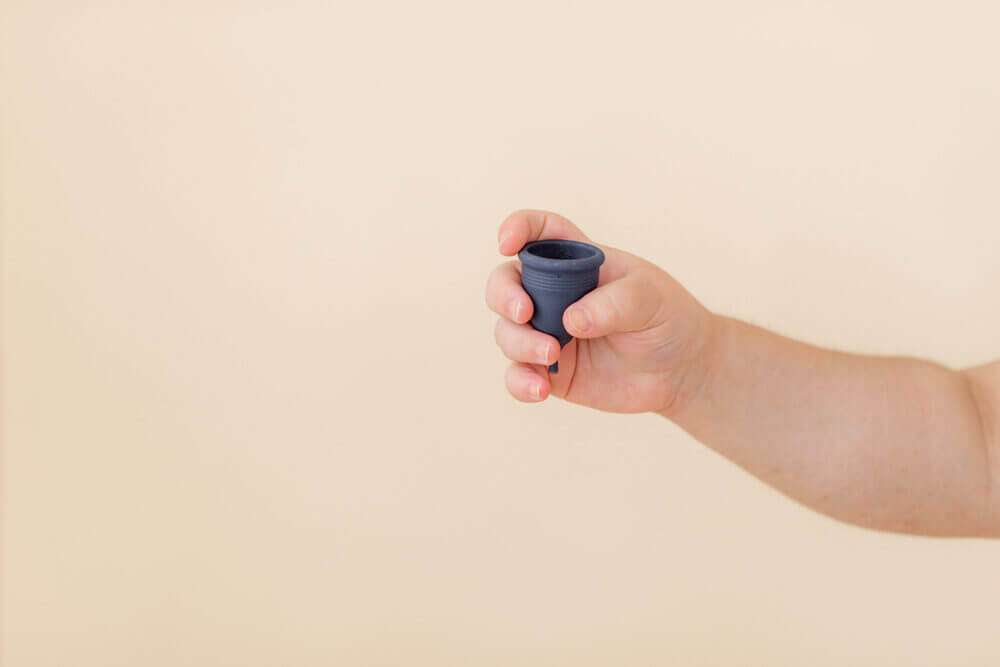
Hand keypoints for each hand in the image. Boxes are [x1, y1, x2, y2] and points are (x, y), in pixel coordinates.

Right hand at [486, 210, 715, 414]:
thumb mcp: (650, 298)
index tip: (507, 244)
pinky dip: (520, 382)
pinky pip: (517, 375)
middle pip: (505, 282)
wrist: (680, 371)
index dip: (517, 228)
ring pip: (506, 331)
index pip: (539, 233)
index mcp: (577, 261)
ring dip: (520, 343)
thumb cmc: (667, 319)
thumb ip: (614, 303)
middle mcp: (553, 294)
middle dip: (504, 295)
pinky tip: (541, 390)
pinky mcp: (548, 371)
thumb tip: (570, 321)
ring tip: (552, 356)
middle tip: (525, 313)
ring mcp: (547, 332)